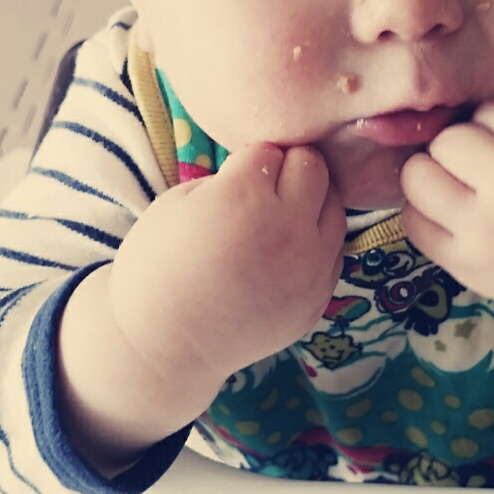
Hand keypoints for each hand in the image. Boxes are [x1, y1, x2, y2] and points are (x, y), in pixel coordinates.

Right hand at [107, 142, 346, 395]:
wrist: (164, 343)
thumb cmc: (158, 266)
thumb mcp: (178, 203)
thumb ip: (229, 178)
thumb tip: (264, 171)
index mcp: (244, 197)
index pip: (269, 150)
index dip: (248, 161)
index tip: (232, 180)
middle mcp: (287, 228)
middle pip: (313, 166)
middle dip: (288, 169)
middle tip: (263, 189)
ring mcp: (309, 266)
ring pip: (335, 205)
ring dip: (310, 202)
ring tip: (279, 218)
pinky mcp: (319, 297)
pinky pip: (335, 250)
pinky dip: (316, 242)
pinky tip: (286, 250)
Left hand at [398, 99, 493, 386]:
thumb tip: (456, 114)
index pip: (488, 112)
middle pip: (447, 141)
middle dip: (459, 148)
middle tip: (480, 167)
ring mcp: (483, 231)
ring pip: (418, 177)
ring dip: (432, 175)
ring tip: (456, 186)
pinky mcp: (464, 264)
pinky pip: (414, 222)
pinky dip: (424, 212)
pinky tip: (449, 214)